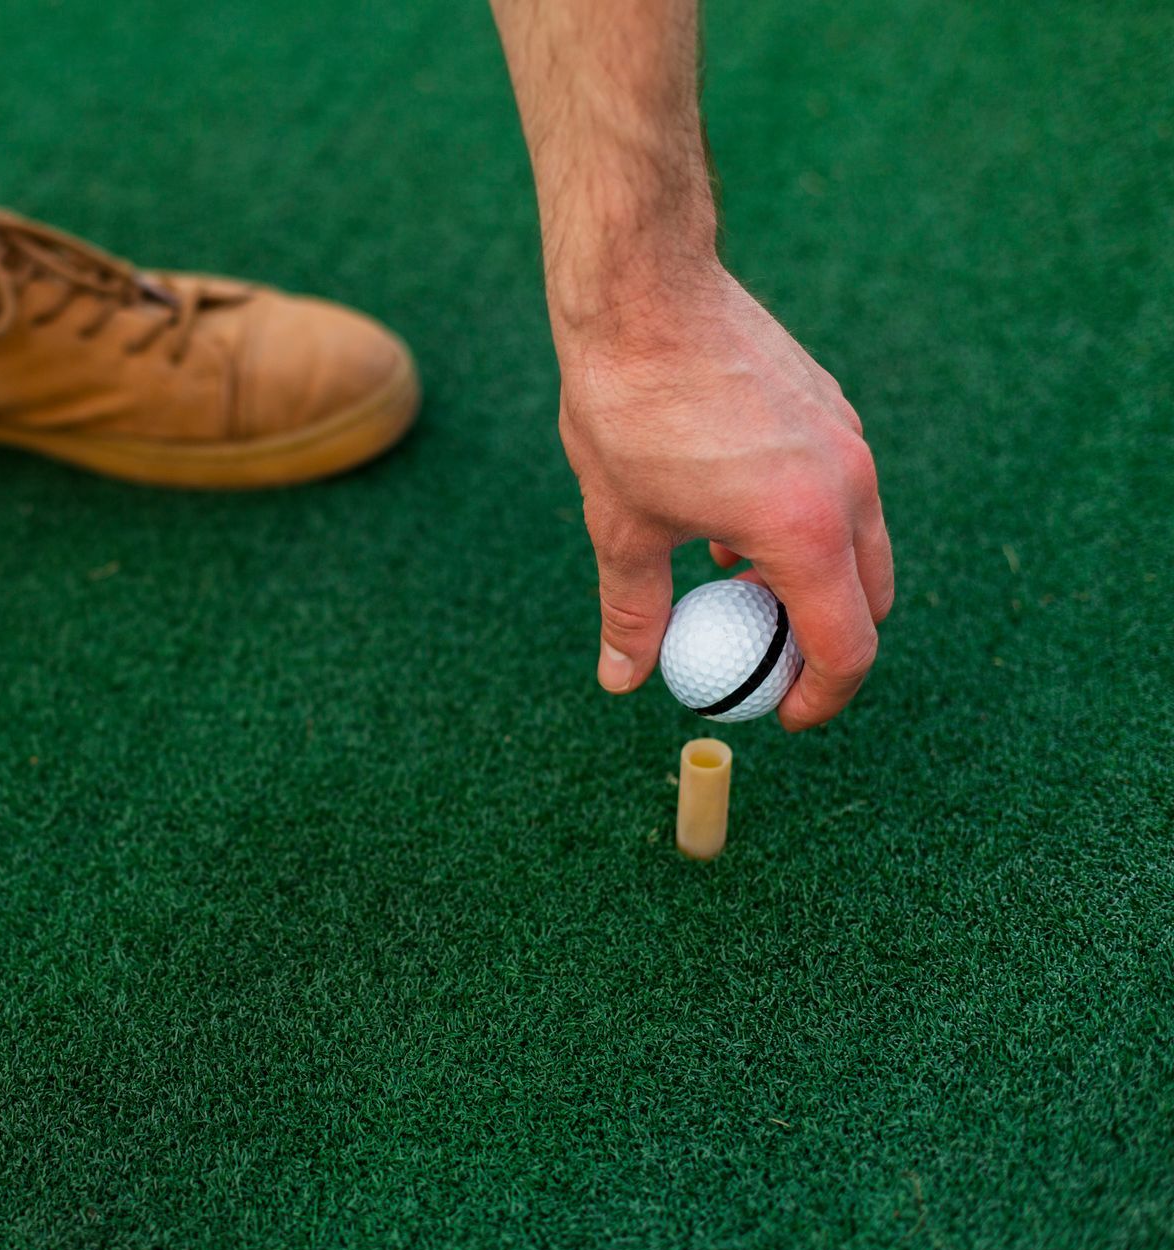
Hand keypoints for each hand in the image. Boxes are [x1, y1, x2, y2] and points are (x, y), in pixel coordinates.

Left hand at [555, 264, 892, 729]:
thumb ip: (634, 608)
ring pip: (858, 542)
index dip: (821, 697)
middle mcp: (848, 485)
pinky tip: (732, 524)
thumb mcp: (621, 525)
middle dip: (825, 643)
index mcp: (805, 529)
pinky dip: (805, 528)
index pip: (847, 646)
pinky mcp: (831, 406)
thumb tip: (624, 676)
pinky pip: (840, 492)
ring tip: (734, 591)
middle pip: (870, 598)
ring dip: (812, 582)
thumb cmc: (629, 408)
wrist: (644, 292)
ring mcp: (847, 440)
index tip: (784, 715)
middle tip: (766, 664)